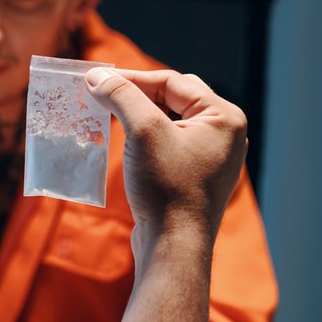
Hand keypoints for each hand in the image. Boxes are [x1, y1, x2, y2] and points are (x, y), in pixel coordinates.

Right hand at [85, 68, 247, 320]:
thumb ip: (121, 95)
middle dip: (136, 94)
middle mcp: (225, 133)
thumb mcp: (142, 131)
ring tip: (109, 115)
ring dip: (138, 114)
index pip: (172, 81)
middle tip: (104, 95)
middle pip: (173, 97)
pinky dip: (144, 135)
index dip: (132, 78)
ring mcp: (212, 156)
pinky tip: (124, 140)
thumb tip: (95, 74)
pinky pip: (168, 141)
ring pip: (169, 119)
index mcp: (224, 117)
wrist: (173, 246)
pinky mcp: (195, 174)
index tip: (97, 81)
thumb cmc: (166, 187)